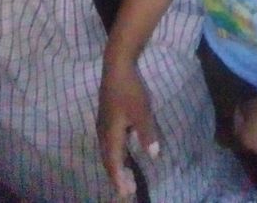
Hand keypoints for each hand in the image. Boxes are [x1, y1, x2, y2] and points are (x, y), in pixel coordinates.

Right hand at [97, 61, 159, 196]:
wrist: (116, 66)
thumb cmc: (130, 89)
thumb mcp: (141, 111)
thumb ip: (147, 133)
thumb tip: (154, 155)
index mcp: (111, 133)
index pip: (114, 163)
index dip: (119, 179)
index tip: (126, 193)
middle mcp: (103, 131)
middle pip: (108, 159)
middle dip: (117, 175)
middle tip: (128, 189)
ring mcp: (102, 122)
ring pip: (107, 150)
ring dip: (115, 164)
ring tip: (125, 174)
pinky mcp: (105, 115)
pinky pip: (108, 142)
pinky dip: (114, 152)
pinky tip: (122, 150)